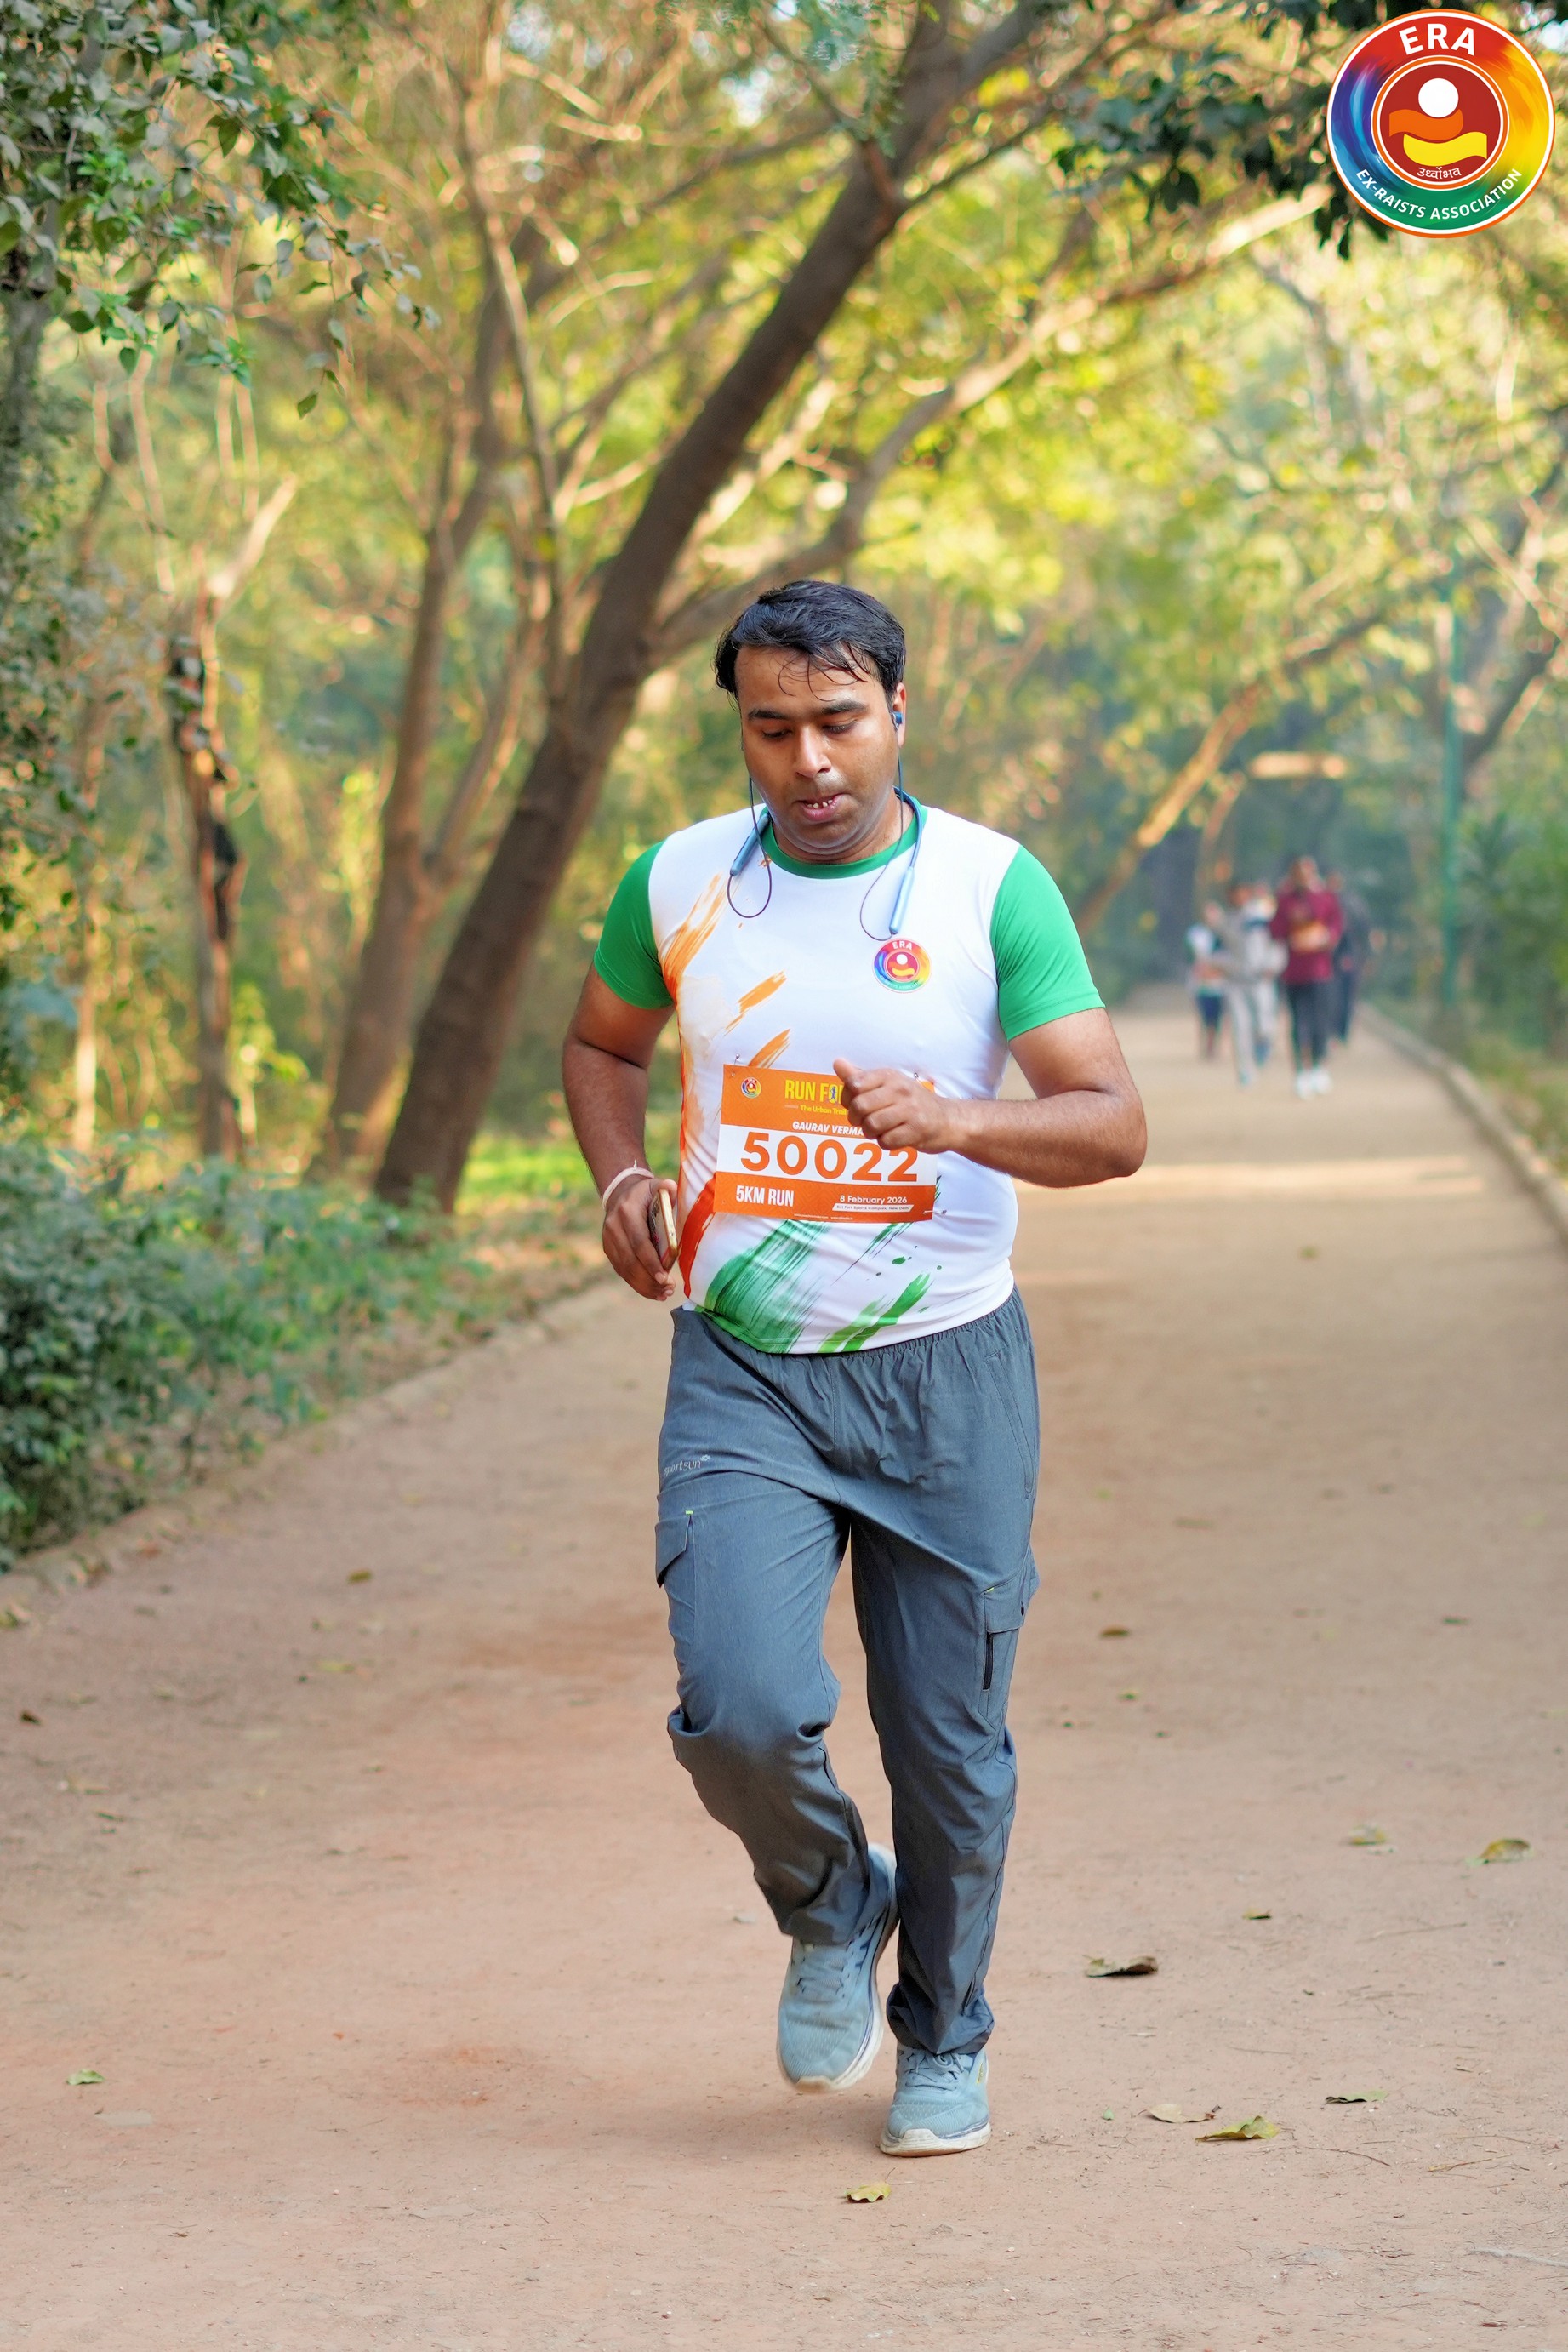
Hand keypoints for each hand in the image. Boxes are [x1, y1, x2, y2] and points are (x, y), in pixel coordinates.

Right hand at [602, 1175, 677, 1301]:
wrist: (621, 1192)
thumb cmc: (646, 1193)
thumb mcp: (657, 1186)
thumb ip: (667, 1189)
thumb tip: (674, 1191)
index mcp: (627, 1212)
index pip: (639, 1242)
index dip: (651, 1263)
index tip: (664, 1278)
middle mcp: (614, 1227)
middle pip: (630, 1261)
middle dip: (649, 1279)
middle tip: (668, 1290)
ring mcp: (608, 1239)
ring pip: (624, 1269)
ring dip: (644, 1286)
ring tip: (663, 1294)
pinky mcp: (609, 1249)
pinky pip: (622, 1270)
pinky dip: (637, 1283)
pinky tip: (652, 1291)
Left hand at [834, 1060, 958, 1153]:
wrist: (946, 1119)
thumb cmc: (911, 1102)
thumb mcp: (887, 1084)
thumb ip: (860, 1076)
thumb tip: (837, 1063)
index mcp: (889, 1075)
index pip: (853, 1084)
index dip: (847, 1099)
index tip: (854, 1104)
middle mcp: (900, 1089)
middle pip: (859, 1106)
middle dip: (856, 1119)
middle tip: (865, 1122)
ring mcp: (910, 1110)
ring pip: (871, 1125)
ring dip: (870, 1133)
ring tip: (879, 1130)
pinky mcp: (916, 1130)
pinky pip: (886, 1142)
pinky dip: (885, 1143)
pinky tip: (893, 1137)